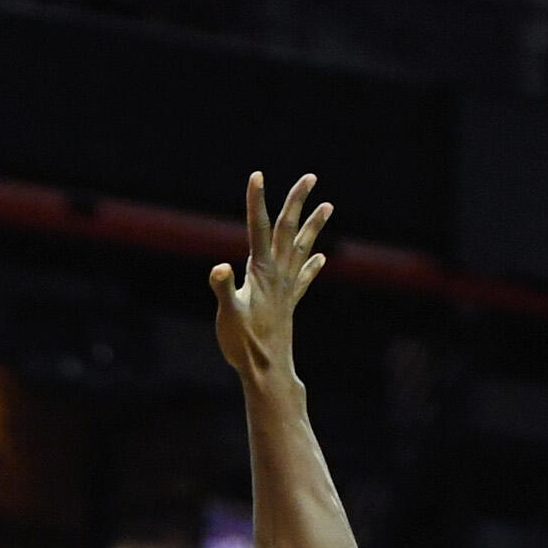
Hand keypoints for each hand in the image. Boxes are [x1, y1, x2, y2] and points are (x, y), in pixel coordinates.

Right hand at [211, 171, 332, 379]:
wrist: (267, 372)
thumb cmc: (244, 345)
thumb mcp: (227, 315)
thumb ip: (223, 289)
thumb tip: (219, 267)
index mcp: (261, 272)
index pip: (259, 228)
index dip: (256, 201)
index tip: (257, 175)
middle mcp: (278, 275)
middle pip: (289, 230)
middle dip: (298, 202)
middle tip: (311, 177)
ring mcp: (286, 289)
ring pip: (302, 249)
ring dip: (313, 226)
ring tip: (328, 206)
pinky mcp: (288, 304)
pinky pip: (303, 278)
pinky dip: (312, 265)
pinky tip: (320, 258)